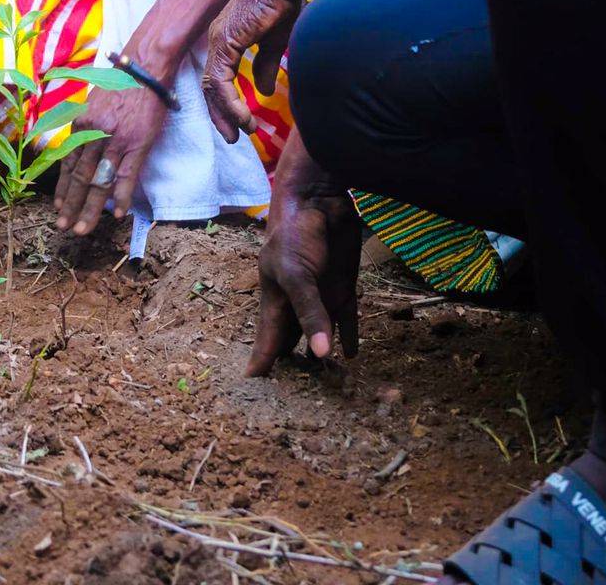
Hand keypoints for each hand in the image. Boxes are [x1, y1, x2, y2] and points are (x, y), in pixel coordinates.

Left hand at [54, 84, 165, 234]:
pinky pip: (127, 176)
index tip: (58, 208)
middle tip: (63, 228)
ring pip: (99, 182)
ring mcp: (116, 141)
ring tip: (82, 229)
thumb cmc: (120, 83)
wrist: (145, 68)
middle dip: (71, 206)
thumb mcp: (93, 104)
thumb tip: (81, 150)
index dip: (63, 188)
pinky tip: (118, 214)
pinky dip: (122, 197)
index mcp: (81, 125)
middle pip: (80, 177)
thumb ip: (86, 128)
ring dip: (90, 209)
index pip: (68, 164)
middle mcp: (94, 135)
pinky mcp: (137, 143)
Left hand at [204, 0, 304, 142]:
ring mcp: (219, 41)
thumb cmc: (281, 5)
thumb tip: (263, 90)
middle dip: (221, 115)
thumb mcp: (274, 42)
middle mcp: (218, 41)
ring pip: (214, 87)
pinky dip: (230, 101)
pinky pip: (221, 80)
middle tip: (233, 137)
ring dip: (227, 112)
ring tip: (242, 130)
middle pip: (211, 87)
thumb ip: (265, 65)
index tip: (239, 124)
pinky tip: (243, 115)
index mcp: (227, 40)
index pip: (219, 79)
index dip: (226, 104)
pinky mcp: (225, 42)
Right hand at [248, 134, 360, 375]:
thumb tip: (321, 353)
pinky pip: (346, 322)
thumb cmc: (295, 234)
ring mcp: (320, 299)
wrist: (321, 199)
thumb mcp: (296, 274)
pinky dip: (349, 339)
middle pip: (292, 344)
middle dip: (292, 371)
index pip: (267, 343)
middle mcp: (296, 305)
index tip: (255, 394)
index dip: (262, 366)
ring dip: (323, 359)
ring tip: (326, 391)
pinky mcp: (343, 290)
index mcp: (275, 302)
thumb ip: (310, 312)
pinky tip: (351, 358)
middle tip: (294, 406)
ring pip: (320, 337)